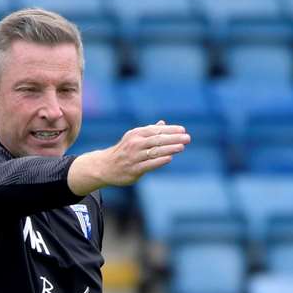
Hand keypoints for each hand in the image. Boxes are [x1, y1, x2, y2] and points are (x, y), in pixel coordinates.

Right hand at [68, 120, 189, 194]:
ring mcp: (134, 157)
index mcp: (136, 134)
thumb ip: (149, 132)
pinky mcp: (134, 170)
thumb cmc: (124, 151)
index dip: (171, 130)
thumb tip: (162, 123)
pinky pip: (149, 164)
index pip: (156, 130)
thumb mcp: (134, 138)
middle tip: (187, 138)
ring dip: (169, 149)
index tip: (183, 130)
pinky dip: (159, 161)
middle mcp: (135, 144)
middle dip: (174, 138)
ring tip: (182, 147)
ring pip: (154, 151)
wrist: (105, 166)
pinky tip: (169, 158)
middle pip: (157, 140)